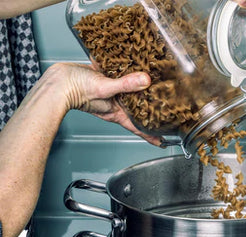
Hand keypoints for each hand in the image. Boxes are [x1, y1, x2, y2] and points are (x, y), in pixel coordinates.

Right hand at [47, 62, 162, 146]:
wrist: (57, 81)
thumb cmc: (76, 90)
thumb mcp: (104, 87)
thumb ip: (125, 84)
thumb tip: (145, 81)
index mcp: (116, 112)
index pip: (137, 127)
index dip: (149, 135)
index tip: (161, 141)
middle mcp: (113, 104)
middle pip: (135, 108)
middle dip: (149, 109)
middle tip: (164, 110)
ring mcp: (108, 92)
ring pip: (127, 91)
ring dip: (137, 87)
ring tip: (152, 86)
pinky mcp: (101, 79)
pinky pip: (115, 75)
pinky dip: (121, 70)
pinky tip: (127, 62)